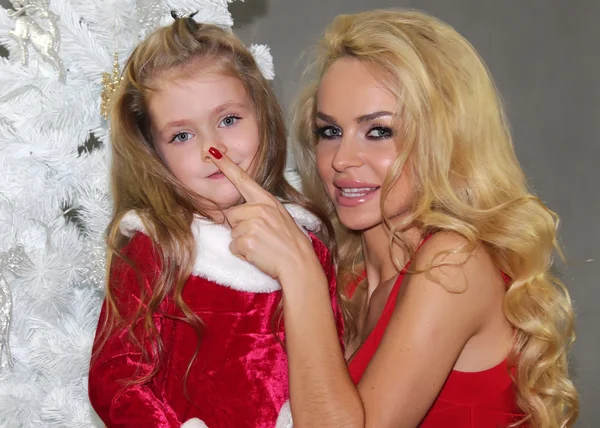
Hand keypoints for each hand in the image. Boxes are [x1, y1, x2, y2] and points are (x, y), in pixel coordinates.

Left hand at [209, 147, 317, 280]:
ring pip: (232, 232)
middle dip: (239, 226)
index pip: (243, 179)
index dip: (226, 165)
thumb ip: (259, 209)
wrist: (299, 263)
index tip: (213, 152)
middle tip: (259, 236)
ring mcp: (252, 224)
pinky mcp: (247, 241)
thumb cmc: (289, 242)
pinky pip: (233, 247)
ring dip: (242, 242)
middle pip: (231, 214)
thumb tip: (236, 213)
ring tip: (262, 246)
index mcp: (267, 200)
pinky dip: (242, 253)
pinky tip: (258, 254)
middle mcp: (259, 209)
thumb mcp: (279, 216)